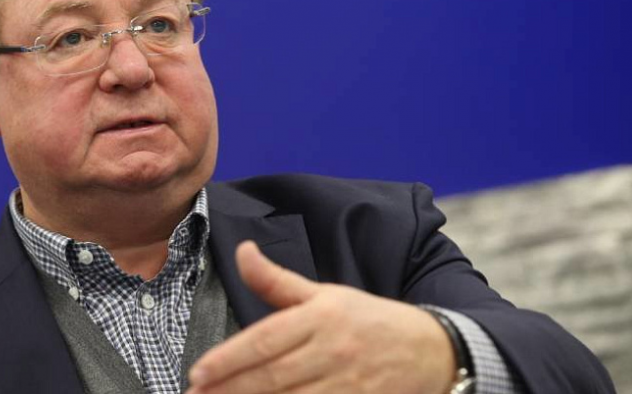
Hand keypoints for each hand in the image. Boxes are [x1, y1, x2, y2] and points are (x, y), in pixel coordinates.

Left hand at [186, 241, 455, 393]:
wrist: (433, 350)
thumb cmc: (369, 321)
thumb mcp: (324, 294)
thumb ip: (277, 281)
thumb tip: (242, 251)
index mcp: (321, 317)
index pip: (265, 340)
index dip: (228, 358)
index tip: (197, 372)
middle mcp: (333, 351)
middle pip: (273, 376)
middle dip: (231, 389)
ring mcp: (349, 385)